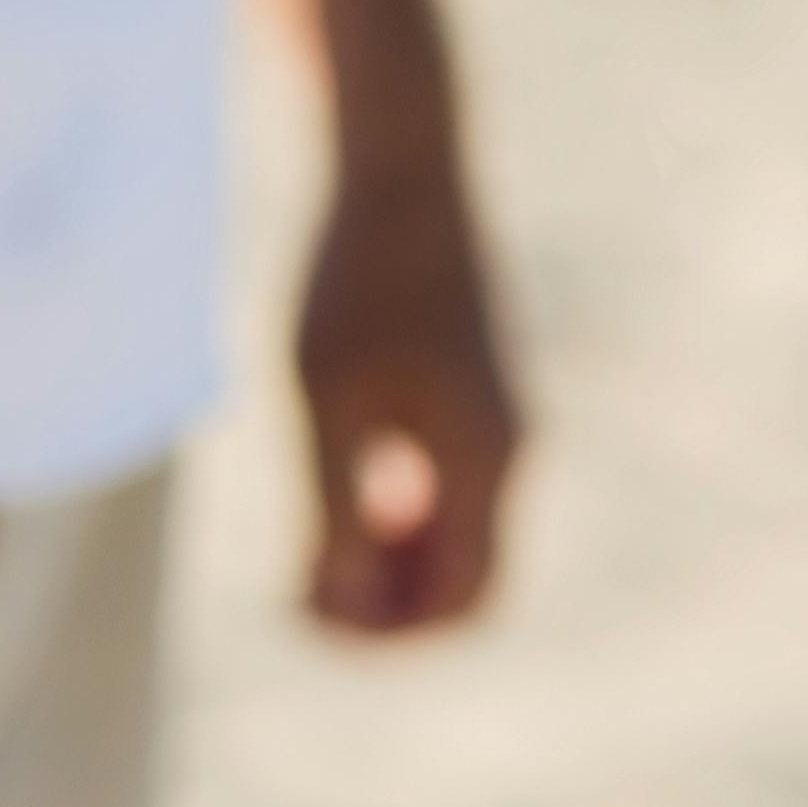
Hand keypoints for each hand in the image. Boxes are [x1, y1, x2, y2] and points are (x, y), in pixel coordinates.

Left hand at [295, 162, 517, 635]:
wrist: (400, 172)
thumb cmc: (355, 282)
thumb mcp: (326, 401)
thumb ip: (336, 508)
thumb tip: (339, 609)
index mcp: (485, 463)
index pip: (464, 600)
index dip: (390, 634)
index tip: (307, 623)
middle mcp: (508, 450)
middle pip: (465, 576)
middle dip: (389, 607)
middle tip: (299, 603)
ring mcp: (497, 418)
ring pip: (456, 531)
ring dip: (391, 562)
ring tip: (305, 560)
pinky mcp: (473, 388)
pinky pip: (448, 483)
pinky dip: (397, 512)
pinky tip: (334, 492)